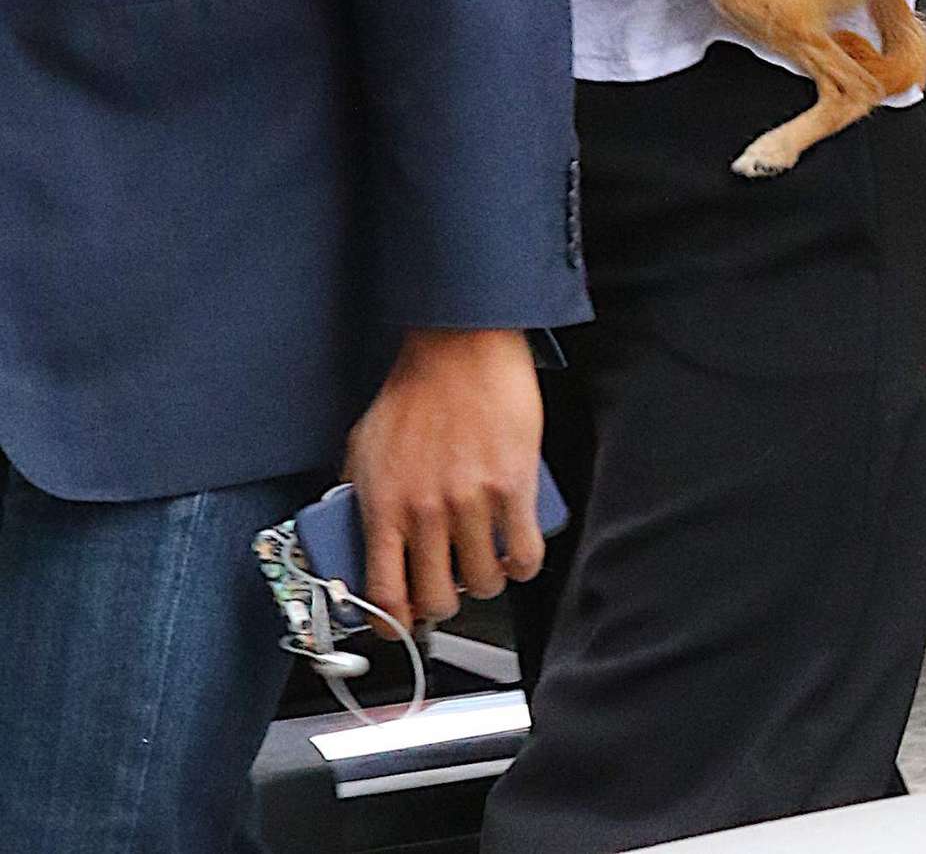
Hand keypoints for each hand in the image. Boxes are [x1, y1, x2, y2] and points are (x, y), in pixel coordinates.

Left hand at [344, 328, 544, 635]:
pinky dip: (522, 567)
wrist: (459, 346)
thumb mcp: (365, 445)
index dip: (393, 626)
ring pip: (483, 582)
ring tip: (485, 564)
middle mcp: (426, 511)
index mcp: (384, 505)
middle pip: (438, 599)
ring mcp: (472, 502)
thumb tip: (353, 531)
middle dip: (443, 604)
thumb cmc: (415, 388)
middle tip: (449, 586)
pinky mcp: (514, 487)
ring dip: (485, 583)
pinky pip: (524, 555)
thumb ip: (358, 493)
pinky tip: (516, 555)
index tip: (402, 627)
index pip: (384, 596)